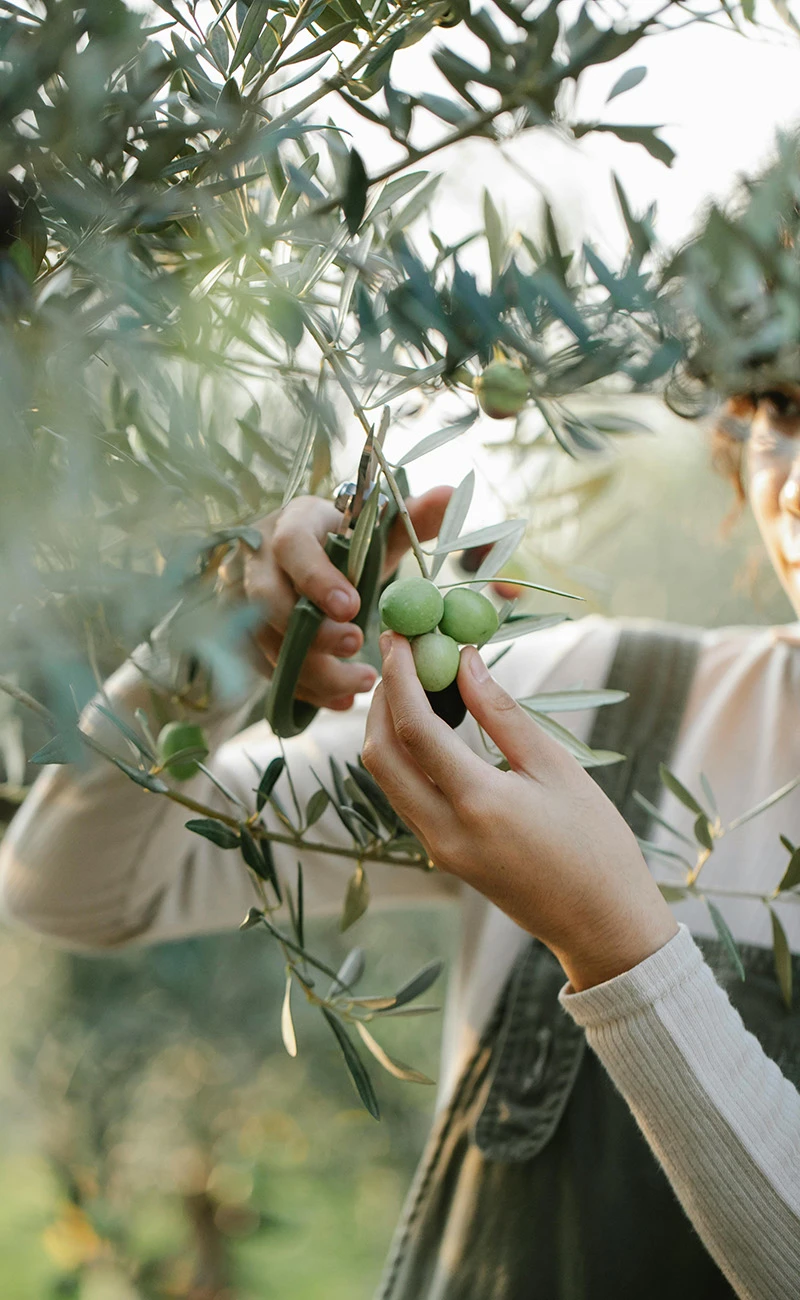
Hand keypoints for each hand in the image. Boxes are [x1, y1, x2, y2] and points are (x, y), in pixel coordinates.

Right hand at [219, 488, 451, 711]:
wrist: (308, 558)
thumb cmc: (345, 542)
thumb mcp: (377, 528)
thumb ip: (413, 516)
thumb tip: (450, 494)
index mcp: (292, 524)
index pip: (291, 546)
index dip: (317, 579)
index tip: (353, 607)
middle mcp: (260, 562)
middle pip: (268, 602)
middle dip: (312, 632)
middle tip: (356, 645)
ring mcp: (246, 602)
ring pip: (266, 644)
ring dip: (314, 671)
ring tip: (363, 682)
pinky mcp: (249, 638)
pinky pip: (269, 671)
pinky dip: (307, 690)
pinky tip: (342, 699)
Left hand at [362, 633, 677, 991]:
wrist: (602, 926)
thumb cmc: (595, 843)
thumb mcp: (556, 769)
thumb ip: (503, 714)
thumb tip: (465, 662)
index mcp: (478, 804)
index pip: (415, 729)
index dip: (400, 677)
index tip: (401, 636)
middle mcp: (444, 830)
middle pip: (380, 754)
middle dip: (381, 699)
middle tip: (398, 655)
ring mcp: (437, 849)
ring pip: (386, 778)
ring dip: (387, 727)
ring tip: (412, 682)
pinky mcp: (442, 856)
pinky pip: (405, 797)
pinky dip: (404, 756)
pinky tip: (428, 726)